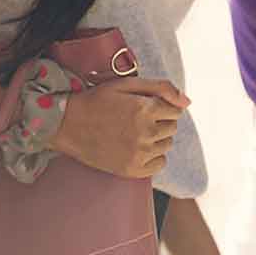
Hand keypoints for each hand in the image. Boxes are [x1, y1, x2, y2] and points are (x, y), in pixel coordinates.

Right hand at [51, 76, 188, 177]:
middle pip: (172, 128)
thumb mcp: (125, 84)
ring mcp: (139, 154)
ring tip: (134, 131)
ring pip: (167, 145)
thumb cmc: (96, 100)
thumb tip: (188, 103)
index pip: (175, 110)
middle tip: (136, 118)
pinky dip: (153, 156)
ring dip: (156, 138)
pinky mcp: (132, 170)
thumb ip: (160, 88)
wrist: (67, 124)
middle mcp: (145, 133)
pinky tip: (135, 147)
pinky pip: (159, 163)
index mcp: (145, 109)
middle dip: (160, 121)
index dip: (162, 106)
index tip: (145, 105)